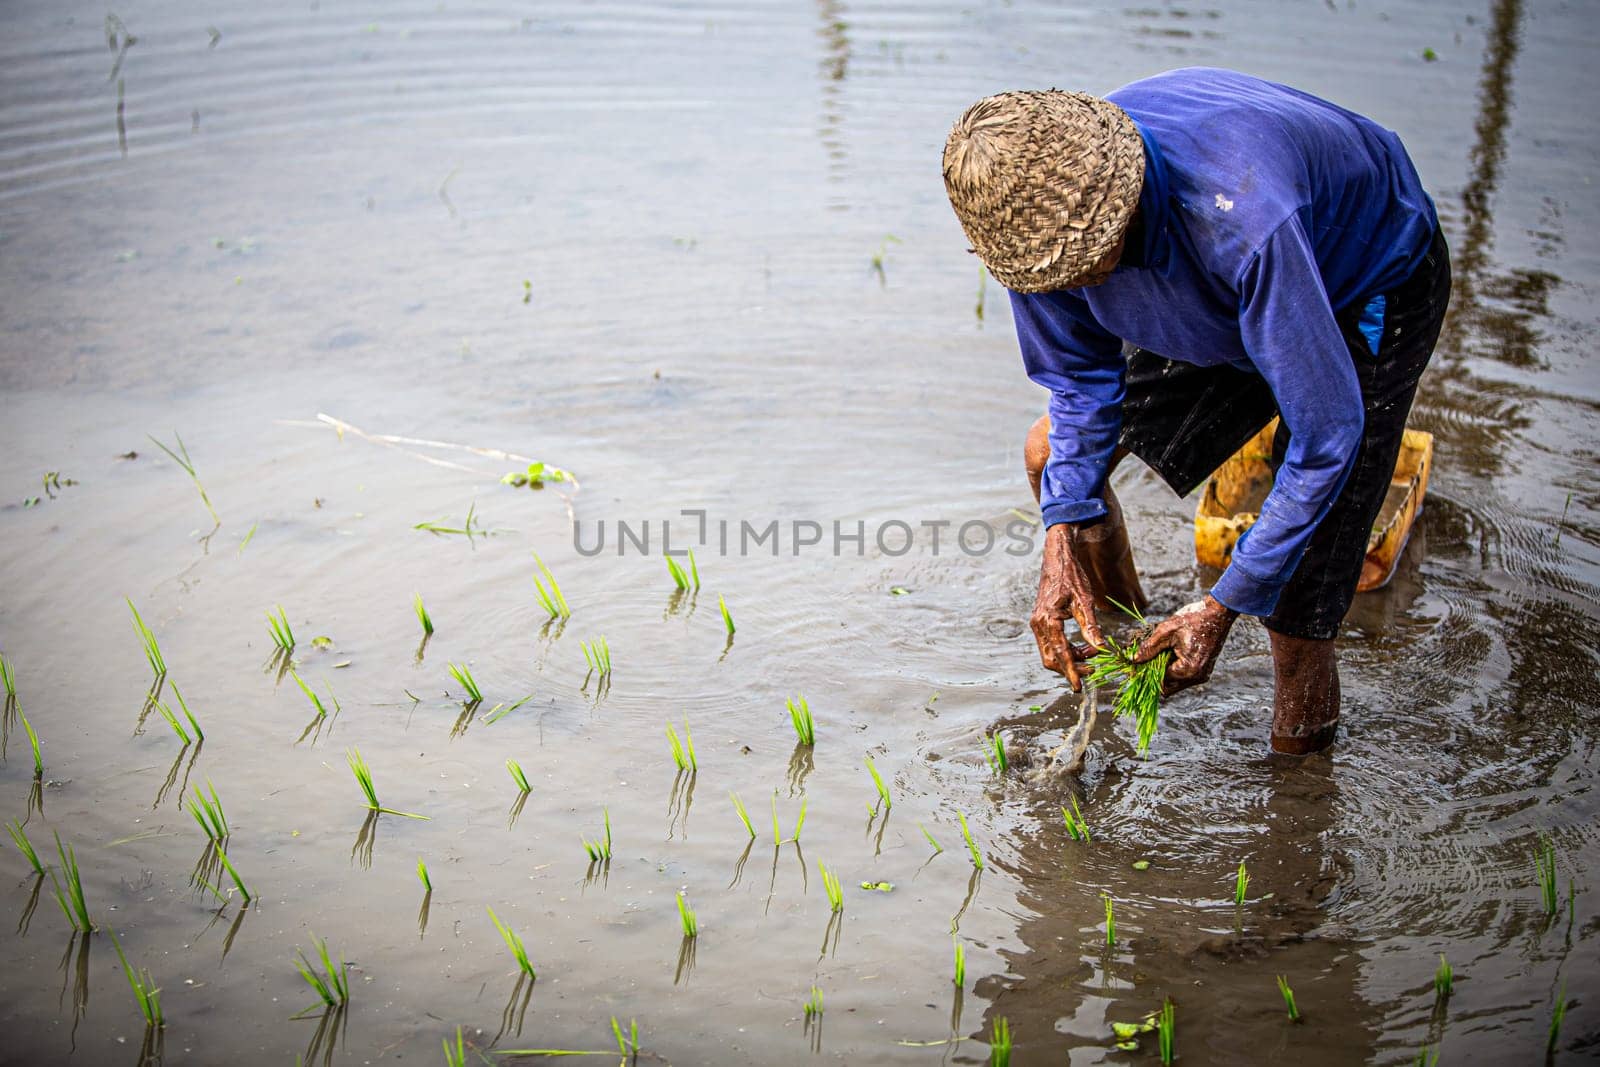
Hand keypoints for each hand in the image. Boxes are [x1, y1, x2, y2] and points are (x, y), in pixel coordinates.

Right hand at [1031, 524, 1107, 690]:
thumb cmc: (1072, 576)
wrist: (1057, 559)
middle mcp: (1038, 624)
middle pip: (1051, 659)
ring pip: (1050, 653)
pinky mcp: (1040, 621)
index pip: (1060, 654)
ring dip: (1070, 659)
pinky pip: (1051, 644)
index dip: (1071, 672)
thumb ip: (1091, 627)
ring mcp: (1037, 623)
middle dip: (1071, 668)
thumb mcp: (1085, 602)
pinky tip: (1083, 645)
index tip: (1079, 688)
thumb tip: (1100, 649)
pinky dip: (1066, 649)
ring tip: (1093, 653)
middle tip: (1094, 668)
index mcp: (1048, 620)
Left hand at [1133, 595, 1237, 695]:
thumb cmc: (1193, 618)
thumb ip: (1149, 648)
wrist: (1219, 612)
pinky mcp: (1204, 670)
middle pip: (1167, 687)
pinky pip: (1183, 677)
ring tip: (1160, 652)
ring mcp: (1202, 675)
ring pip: (1175, 683)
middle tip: (1145, 658)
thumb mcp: (1166, 630)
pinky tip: (1170, 652)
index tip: (1135, 664)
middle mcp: (1197, 677)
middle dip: (1154, 674)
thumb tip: (1133, 660)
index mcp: (1188, 670)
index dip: (1146, 673)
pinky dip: (1173, 668)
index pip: (1159, 682)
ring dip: (1164, 671)